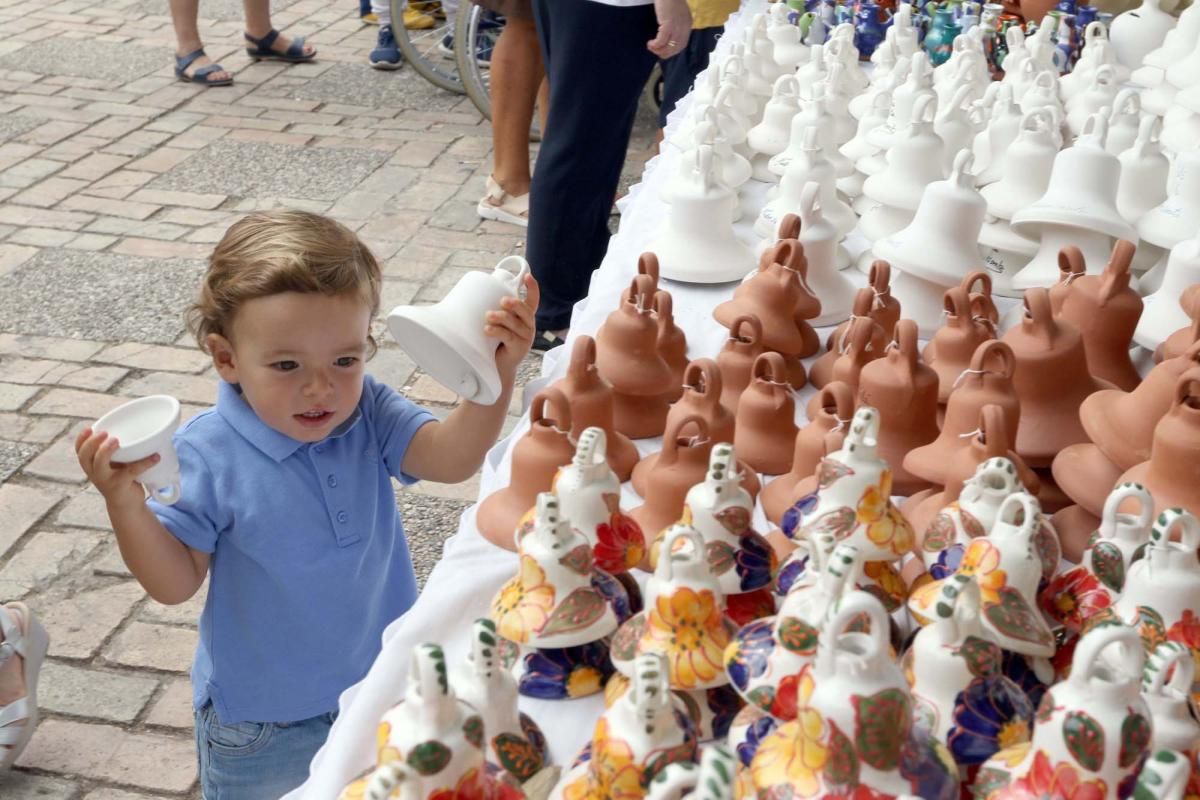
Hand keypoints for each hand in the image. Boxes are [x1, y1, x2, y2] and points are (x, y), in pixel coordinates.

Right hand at [75, 427, 157, 510]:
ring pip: (99, 466)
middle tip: (105, 433)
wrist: (126, 504)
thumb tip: (138, 426)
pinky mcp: (120, 486)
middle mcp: (94, 473)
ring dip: (105, 452)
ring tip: (117, 441)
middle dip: (91, 444)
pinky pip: (130, 472)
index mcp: (92, 465)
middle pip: (84, 457)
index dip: (81, 439)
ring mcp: (105, 480)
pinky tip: (156, 457)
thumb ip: (118, 451)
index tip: (89, 428)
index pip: (80, 451)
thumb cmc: (121, 478)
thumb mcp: (115, 464)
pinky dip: (145, 463)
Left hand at [485, 273, 539, 400]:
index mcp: (524, 317)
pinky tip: (487, 329)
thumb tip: (463, 297)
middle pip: (525, 310)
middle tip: (502, 301)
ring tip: (488, 316)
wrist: (496, 368)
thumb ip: (490, 312)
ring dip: (501, 317)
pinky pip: (509, 336)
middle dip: (514, 304)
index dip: (532, 288)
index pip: (533, 300)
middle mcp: (528, 326)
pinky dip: (497, 331)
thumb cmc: (494, 342)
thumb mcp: (495, 324)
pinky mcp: (518, 348)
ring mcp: (525, 338)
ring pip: (515, 323)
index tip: (528, 276)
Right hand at [648, 0, 691, 58]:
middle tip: (656, 53)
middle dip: (666, 53)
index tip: (664, 51)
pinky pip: (662, 40)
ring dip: (659, 50)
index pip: (682, 44)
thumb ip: (675, 22)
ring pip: (669, 46)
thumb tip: (668, 33)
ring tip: (651, 47)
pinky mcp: (668, 25)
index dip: (672, 51)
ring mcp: (677, 27)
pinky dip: (655, 44)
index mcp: (687, 24)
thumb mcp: (676, 12)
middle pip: (676, 48)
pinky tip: (650, 43)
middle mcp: (684, 27)